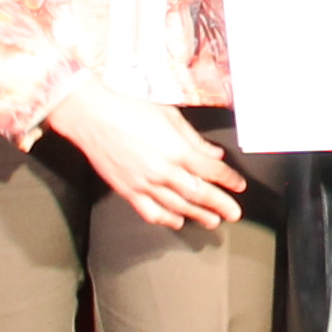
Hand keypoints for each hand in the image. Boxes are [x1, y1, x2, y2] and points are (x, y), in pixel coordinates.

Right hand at [41, 76, 247, 231]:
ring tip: (212, 221)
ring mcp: (146, 184)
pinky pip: (151, 212)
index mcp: (177, 150)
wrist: (94, 117)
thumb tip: (214, 155)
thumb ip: (194, 139)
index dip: (229, 180)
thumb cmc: (130, 110)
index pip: (211, 171)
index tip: (238, 186)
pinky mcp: (128, 191)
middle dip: (221, 205)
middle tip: (234, 214)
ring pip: (178, 206)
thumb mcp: (170, 117)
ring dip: (198, 215)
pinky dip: (166, 219)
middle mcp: (164, 170)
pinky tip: (176, 221)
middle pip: (200, 193)